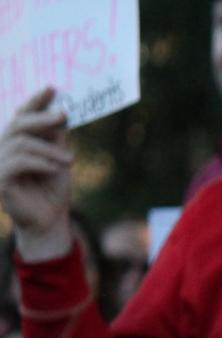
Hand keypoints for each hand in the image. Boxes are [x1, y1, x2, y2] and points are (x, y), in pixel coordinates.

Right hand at [0, 89, 75, 259]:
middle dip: (41, 118)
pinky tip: (56, 168)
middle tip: (64, 116)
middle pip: (18, 124)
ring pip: (21, 144)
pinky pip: (18, 163)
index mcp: (17, 140)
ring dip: (48, 149)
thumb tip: (61, 112)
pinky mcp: (1, 180)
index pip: (22, 115)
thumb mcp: (59, 158)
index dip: (35, 101)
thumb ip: (55, 137)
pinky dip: (40, 162)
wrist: (50, 221)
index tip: (53, 88)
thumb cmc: (53, 189)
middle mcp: (3, 148)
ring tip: (70, 159)